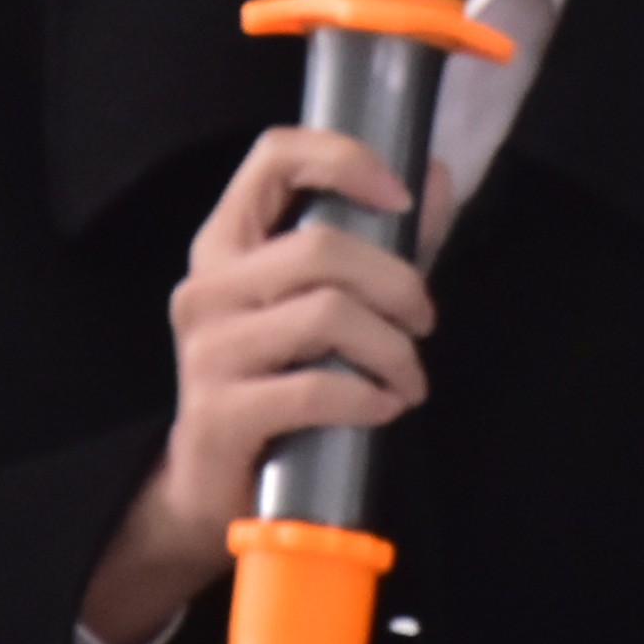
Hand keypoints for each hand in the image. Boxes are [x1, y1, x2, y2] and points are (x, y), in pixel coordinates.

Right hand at [81, 127, 458, 643]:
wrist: (210, 487)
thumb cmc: (277, 381)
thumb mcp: (323, 303)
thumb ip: (379, 242)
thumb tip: (436, 174)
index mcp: (227, 243)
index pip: (275, 157)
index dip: (344, 159)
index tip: (401, 197)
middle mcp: (207, 286)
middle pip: (321, 248)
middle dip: (397, 283)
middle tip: (424, 321)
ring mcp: (207, 349)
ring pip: (326, 315)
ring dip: (391, 349)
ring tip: (408, 377)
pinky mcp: (220, 413)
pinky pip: (315, 390)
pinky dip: (369, 397)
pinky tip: (385, 407)